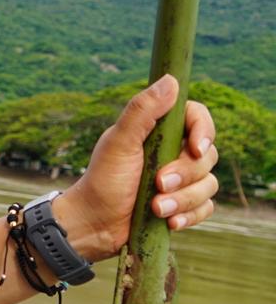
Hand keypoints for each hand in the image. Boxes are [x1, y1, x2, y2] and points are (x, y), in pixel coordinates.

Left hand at [56, 74, 218, 261]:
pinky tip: (169, 222)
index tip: (196, 149)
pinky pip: (206, 207)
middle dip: (185, 174)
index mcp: (159, 130)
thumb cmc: (102, 179)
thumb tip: (171, 80)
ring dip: (183, 199)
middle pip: (207, 155)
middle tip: (158, 184)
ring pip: (209, 184)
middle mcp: (173, 151)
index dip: (204, 131)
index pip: (197, 118)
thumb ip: (142, 111)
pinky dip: (189, 216)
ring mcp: (180, 179)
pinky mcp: (182, 203)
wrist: (94, 223)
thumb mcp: (119, 142)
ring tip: (156, 208)